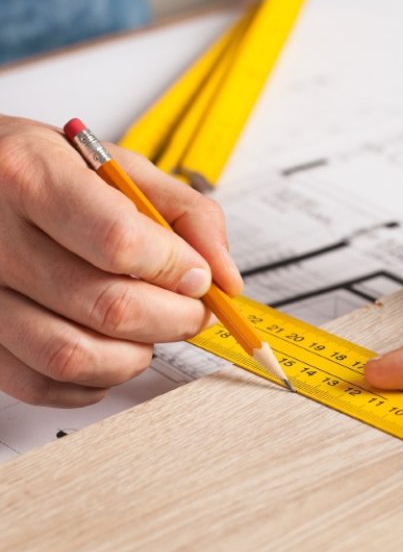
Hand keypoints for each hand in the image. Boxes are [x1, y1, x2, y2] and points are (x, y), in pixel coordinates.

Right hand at [0, 114, 241, 406]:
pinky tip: (106, 352)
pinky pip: (39, 385)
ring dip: (133, 357)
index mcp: (29, 174)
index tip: (197, 275)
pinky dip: (92, 382)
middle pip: (107, 308)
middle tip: (189, 310)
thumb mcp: (117, 166)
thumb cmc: (45, 174)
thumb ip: (184, 213)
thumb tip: (224, 277)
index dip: (174, 269)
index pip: (119, 242)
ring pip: (73, 357)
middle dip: (173, 319)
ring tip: (145, 332)